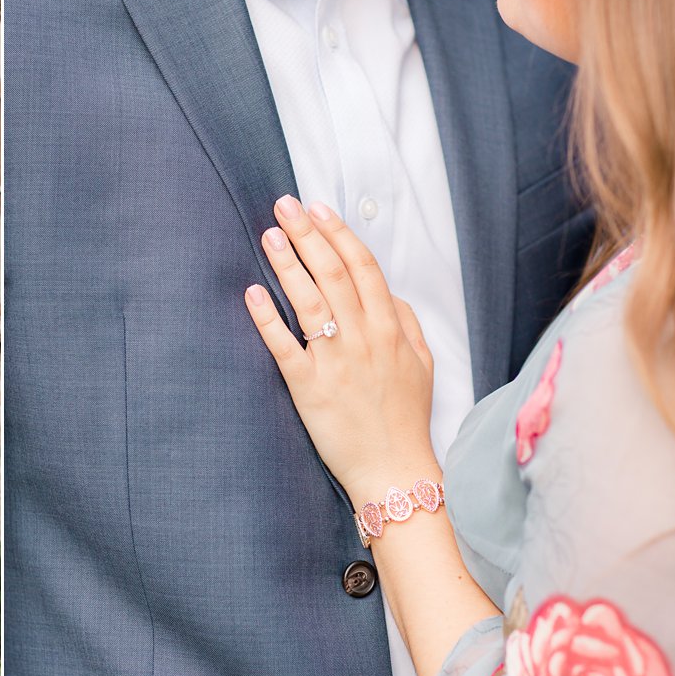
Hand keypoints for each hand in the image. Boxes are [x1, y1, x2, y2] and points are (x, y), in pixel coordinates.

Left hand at [243, 196, 437, 503]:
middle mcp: (363, 339)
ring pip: (310, 301)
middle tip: (285, 205)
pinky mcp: (309, 388)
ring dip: (288, 264)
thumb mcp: (422, 363)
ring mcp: (335, 362)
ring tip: (269, 235)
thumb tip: (384, 290)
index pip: (363, 268)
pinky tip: (252, 292)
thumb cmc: (404, 417)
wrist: (394, 470)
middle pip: (334, 274)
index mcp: (389, 329)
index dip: (340, 234)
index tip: (319, 208)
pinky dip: (267, 318)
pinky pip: (285, 346)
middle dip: (308, 235)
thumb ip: (404, 321)